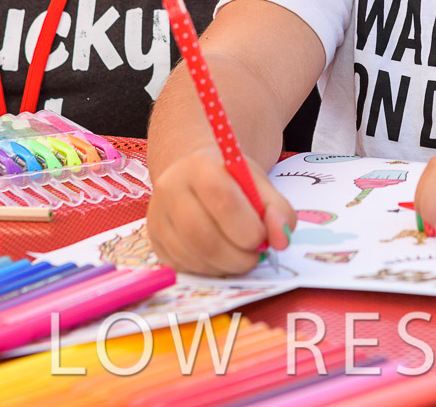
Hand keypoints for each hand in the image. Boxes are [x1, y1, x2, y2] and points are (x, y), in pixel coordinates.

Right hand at [146, 146, 295, 275]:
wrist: (195, 176)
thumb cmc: (232, 180)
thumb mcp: (259, 184)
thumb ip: (278, 209)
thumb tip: (281, 239)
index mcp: (200, 165)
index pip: (222, 199)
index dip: (247, 227)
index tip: (264, 238)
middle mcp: (171, 187)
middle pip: (202, 234)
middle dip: (237, 255)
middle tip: (255, 256)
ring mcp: (158, 215)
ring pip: (192, 255)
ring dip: (225, 266)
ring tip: (240, 256)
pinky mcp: (154, 240)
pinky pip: (183, 266)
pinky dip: (209, 270)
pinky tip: (221, 258)